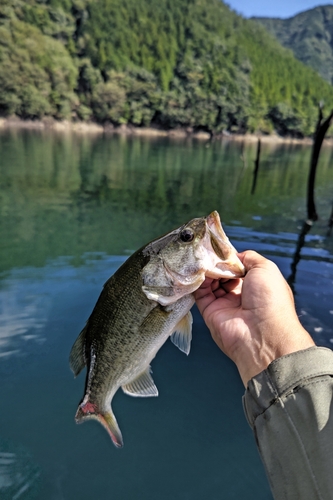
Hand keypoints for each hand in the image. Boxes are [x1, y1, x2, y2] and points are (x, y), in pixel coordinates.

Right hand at [194, 250, 314, 385]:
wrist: (262, 333)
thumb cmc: (270, 298)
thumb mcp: (266, 269)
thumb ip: (249, 257)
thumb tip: (233, 255)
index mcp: (255, 285)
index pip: (238, 267)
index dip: (229, 257)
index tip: (219, 247)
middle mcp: (240, 295)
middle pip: (222, 274)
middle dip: (216, 262)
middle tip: (209, 252)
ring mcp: (224, 304)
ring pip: (210, 282)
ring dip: (207, 270)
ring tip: (204, 260)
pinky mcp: (210, 312)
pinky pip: (200, 293)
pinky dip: (198, 281)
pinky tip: (200, 271)